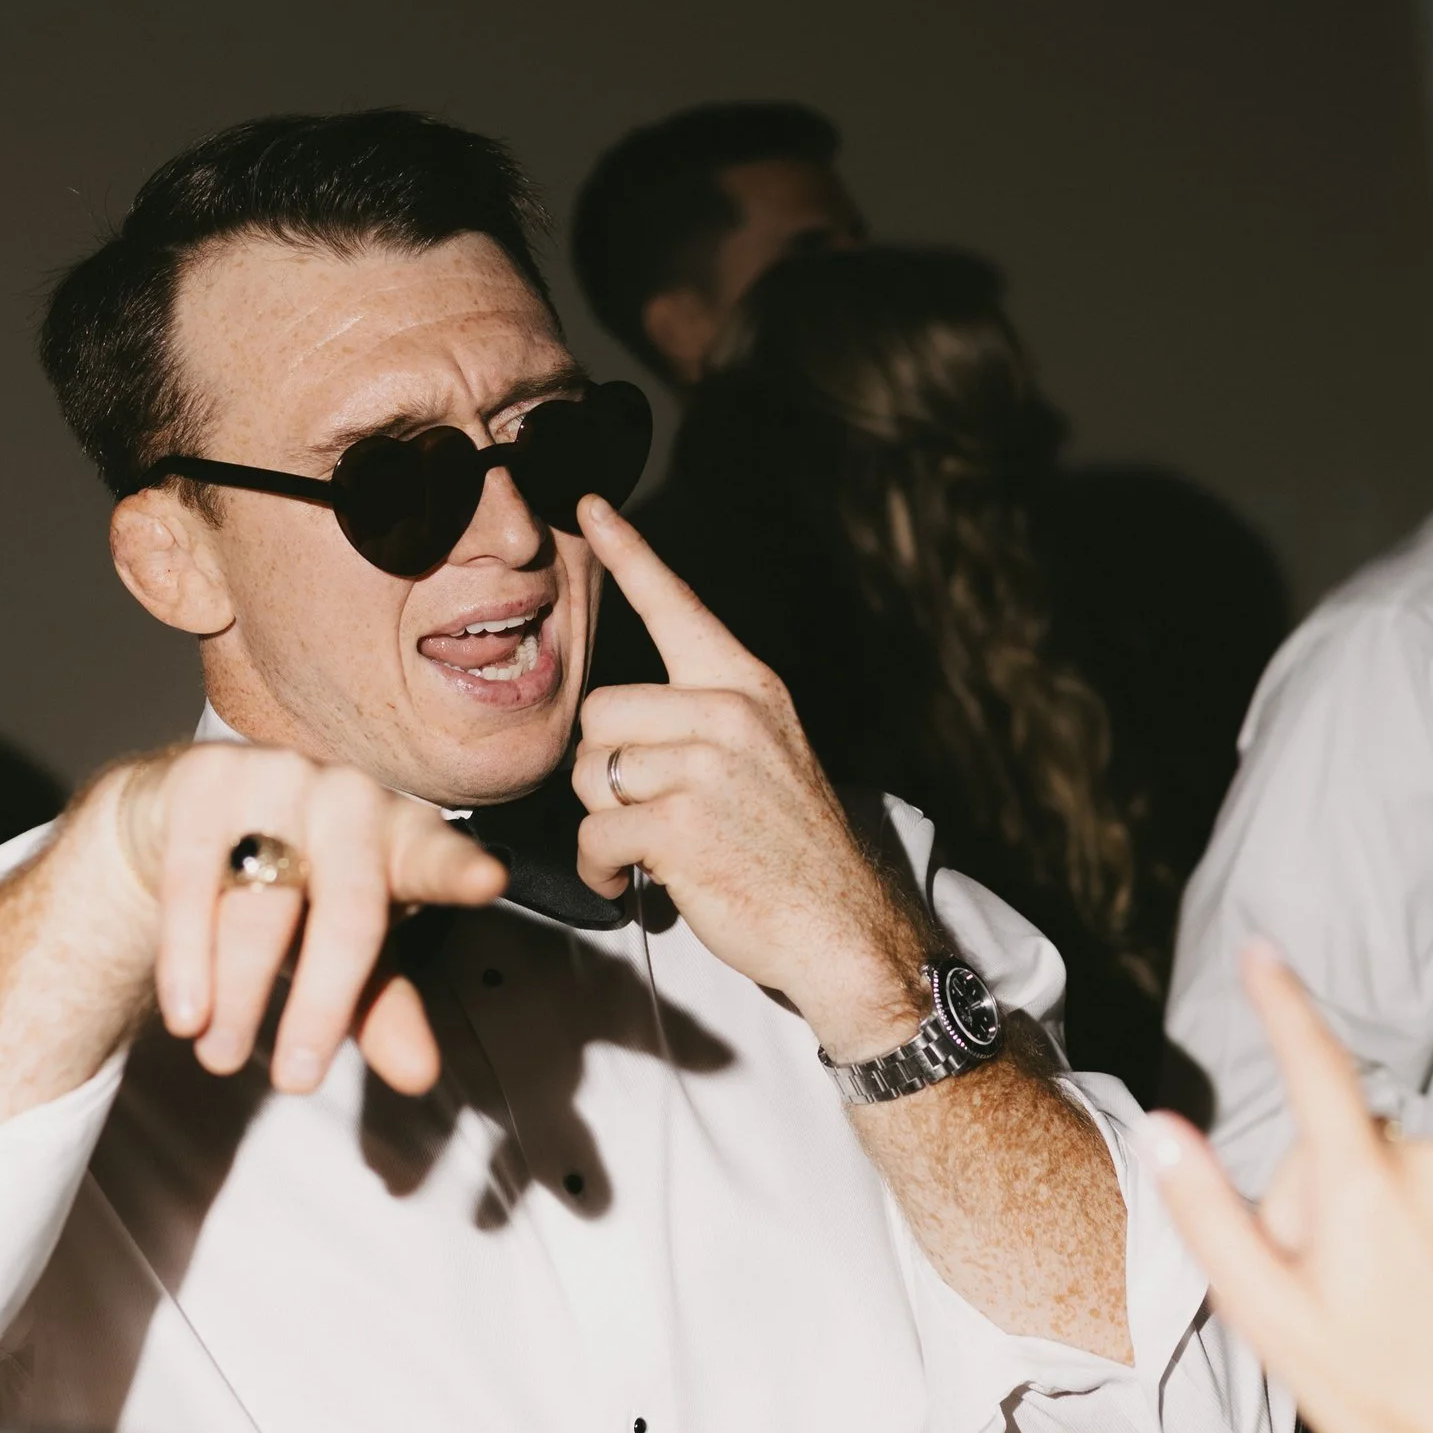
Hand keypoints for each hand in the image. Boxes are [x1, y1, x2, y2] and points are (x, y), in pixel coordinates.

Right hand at [102, 739, 504, 1097]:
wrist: (186, 825)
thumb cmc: (295, 892)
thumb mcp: (346, 954)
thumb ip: (383, 1008)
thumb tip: (417, 1075)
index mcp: (403, 837)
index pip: (438, 860)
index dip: (459, 871)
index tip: (488, 881)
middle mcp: (350, 798)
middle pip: (348, 909)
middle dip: (323, 1003)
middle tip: (296, 1080)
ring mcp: (279, 779)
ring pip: (263, 901)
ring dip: (241, 991)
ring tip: (221, 1057)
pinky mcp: (206, 778)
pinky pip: (194, 878)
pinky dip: (188, 953)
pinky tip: (188, 1010)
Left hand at [571, 497, 927, 1060]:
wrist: (842, 929)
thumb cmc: (792, 851)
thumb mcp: (765, 756)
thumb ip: (707, 720)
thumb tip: (621, 726)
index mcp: (749, 687)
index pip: (677, 606)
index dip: (630, 553)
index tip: (590, 503)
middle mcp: (730, 713)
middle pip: (599, 709)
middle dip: (602, 767)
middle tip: (640, 810)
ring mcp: (706, 767)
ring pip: (590, 772)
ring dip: (600, 822)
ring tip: (643, 849)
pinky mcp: (681, 824)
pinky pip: (593, 831)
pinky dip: (599, 867)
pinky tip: (630, 881)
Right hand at [1147, 947, 1432, 1432]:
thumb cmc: (1383, 1396)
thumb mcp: (1271, 1317)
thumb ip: (1210, 1213)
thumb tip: (1162, 1132)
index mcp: (1361, 1185)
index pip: (1312, 1066)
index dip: (1281, 1004)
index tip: (1261, 953)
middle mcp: (1432, 1162)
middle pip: (1350, 1148)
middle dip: (1331, 1201)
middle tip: (1340, 1293)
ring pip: (1410, 1170)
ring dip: (1394, 1217)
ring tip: (1405, 1305)